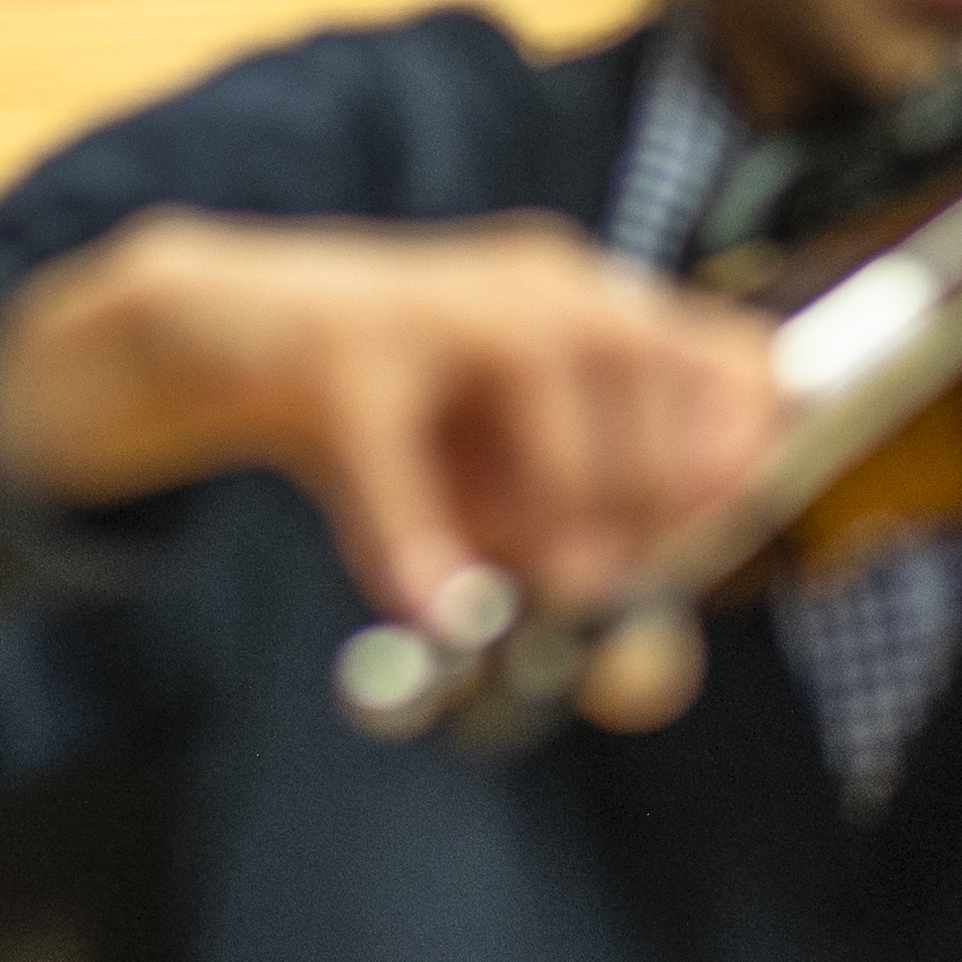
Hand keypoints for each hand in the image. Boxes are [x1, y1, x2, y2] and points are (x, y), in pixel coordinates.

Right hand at [0, 213, 780, 701]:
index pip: (738, 358)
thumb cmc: (391, 431)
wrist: (216, 339)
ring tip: (500, 591)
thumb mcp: (502, 513)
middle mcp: (539, 282)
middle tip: (587, 590)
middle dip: (640, 504)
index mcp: (599, 311)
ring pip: (547, 390)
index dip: (745, 456)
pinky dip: (418, 546)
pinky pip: (398, 460)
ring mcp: (436, 301)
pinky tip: (427, 606)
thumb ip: (584, 592)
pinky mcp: (339, 347)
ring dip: (545, 515)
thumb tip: (645, 680)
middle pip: (651, 365)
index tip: (706, 548)